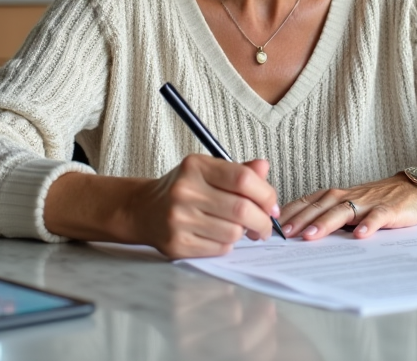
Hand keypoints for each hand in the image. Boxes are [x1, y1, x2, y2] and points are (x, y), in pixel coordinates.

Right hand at [135, 156, 279, 257]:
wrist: (144, 210)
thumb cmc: (183, 189)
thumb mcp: (207, 171)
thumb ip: (238, 170)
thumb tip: (264, 168)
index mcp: (196, 166)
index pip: (243, 178)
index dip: (266, 194)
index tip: (271, 205)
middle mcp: (185, 191)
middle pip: (242, 209)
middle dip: (262, 221)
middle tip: (264, 225)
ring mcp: (179, 219)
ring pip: (233, 232)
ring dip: (242, 233)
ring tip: (237, 228)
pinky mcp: (177, 243)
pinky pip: (219, 249)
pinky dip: (226, 244)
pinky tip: (218, 236)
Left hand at [278, 162, 416, 240]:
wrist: (411, 190)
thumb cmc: (374, 201)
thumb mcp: (347, 206)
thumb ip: (326, 216)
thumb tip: (296, 234)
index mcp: (335, 196)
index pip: (307, 202)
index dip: (289, 213)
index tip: (271, 226)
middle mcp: (348, 196)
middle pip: (320, 206)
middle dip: (300, 220)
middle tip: (284, 234)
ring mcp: (367, 202)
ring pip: (343, 211)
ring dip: (326, 222)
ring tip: (311, 236)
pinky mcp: (388, 209)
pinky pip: (377, 216)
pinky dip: (368, 225)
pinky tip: (360, 236)